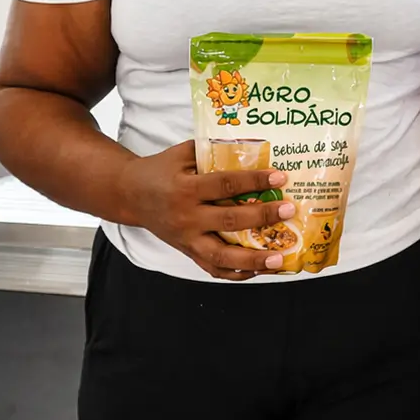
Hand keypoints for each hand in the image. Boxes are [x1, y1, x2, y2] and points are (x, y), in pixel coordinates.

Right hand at [117, 140, 294, 280]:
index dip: (254, 181)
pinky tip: (258, 270)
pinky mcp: (187, 252)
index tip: (280, 177)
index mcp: (185, 189)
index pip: (225, 185)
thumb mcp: (182, 153)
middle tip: (289, 210)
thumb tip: (252, 145)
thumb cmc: (160, 170)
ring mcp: (187, 240)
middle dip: (262, 217)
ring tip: (280, 259)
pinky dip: (236, 273)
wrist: (130, 195)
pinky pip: (213, 269)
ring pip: (222, 257)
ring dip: (253, 260)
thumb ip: (212, 150)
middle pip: (229, 221)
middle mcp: (186, 217)